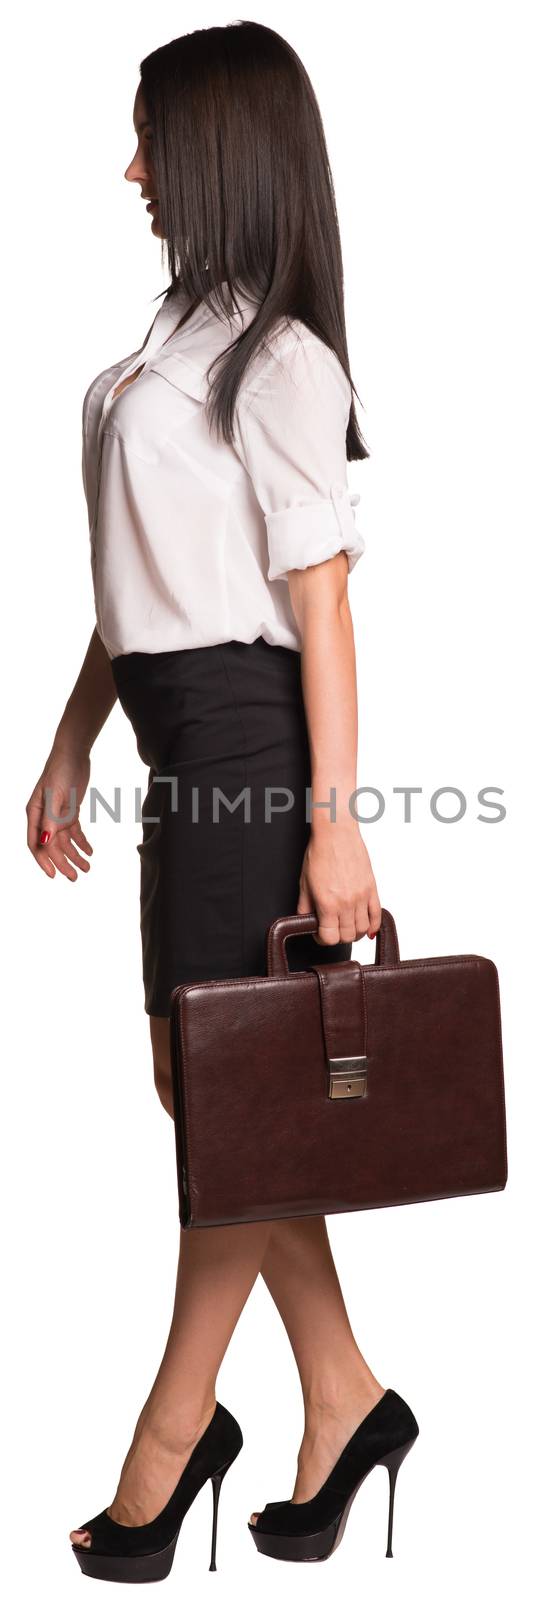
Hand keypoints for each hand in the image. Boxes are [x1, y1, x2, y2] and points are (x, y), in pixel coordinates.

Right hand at [26, 742, 92, 880]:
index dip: (44, 861)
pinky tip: (90, 852)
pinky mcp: (69, 811)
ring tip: (87, 868)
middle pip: (52, 847)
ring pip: (64, 842)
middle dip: (63, 862)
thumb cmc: (60, 771)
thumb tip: (45, 842)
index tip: (54, 875)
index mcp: (35, 814)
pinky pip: (74, 832)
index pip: (36, 844)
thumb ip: (51, 820)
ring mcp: (56, 815)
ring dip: (75, 855)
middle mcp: (43, 818)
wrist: (73, 754)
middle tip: (76, 877)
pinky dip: (82, 843)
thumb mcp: (55, 796)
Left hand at [297, 821, 380, 945]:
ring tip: (346, 926)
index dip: (322, 939)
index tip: (319, 933)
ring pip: (362, 929)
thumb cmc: (319, 853)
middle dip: (337, 937)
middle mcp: (346, 903)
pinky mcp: (371, 889)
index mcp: (327, 903)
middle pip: (346, 936)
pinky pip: (377, 915)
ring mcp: (361, 897)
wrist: (336, 833)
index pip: (330, 938)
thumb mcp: (304, 883)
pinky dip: (373, 926)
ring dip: (353, 932)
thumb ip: (304, 907)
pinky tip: (366, 928)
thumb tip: (305, 921)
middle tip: (331, 928)